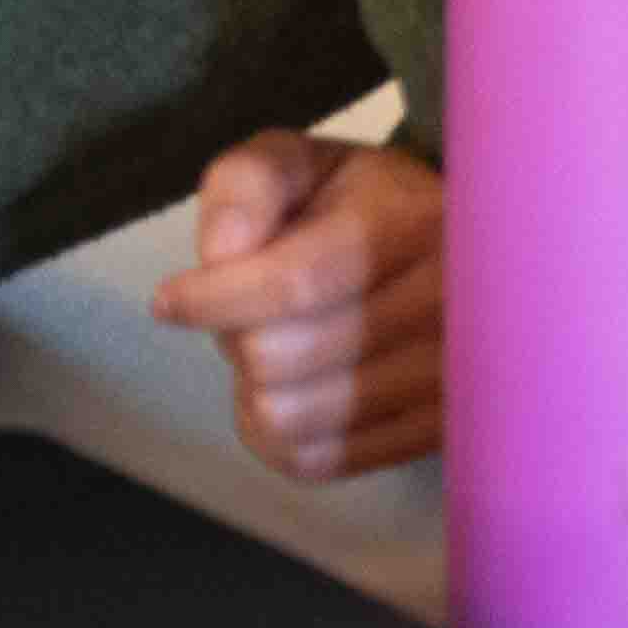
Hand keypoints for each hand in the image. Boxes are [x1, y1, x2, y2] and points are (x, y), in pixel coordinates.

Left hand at [148, 131, 447, 480]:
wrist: (457, 254)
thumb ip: (249, 182)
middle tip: (256, 311)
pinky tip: (296, 390)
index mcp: (418, 220)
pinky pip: (313, 462)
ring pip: (289, 418)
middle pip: (276, 357)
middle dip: (237, 334)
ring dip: (256, 388)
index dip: (211, 298)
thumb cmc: (361, 207)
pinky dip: (279, 435)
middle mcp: (452, 303)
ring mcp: (452, 377)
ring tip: (280, 348)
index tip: (170, 298)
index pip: (293, 284)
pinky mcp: (436, 433)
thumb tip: (219, 252)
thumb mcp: (304, 165)